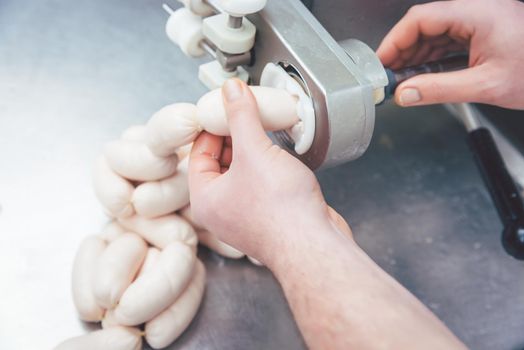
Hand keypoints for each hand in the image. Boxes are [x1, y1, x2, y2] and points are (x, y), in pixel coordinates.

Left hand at [188, 79, 349, 267]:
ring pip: (245, 174)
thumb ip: (241, 117)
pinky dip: (270, 169)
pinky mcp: (270, 218)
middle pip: (221, 163)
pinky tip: (282, 158)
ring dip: (255, 153)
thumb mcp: (255, 151)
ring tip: (267, 133)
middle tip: (248, 116)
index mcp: (206, 199)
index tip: (225, 109)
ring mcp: (246, 216)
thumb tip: (231, 91)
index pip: (199, 154)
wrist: (314, 244)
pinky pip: (262, 186)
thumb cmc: (280, 211)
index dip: (213, 128)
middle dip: (236, 138)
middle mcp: (222, 211)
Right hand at [377, 0, 523, 108]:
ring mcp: (481, 21)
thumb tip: (406, 94)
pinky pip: (448, 42)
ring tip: (403, 80)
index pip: (421, 18)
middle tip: (388, 76)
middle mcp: (477, 12)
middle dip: (403, 50)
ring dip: (416, 56)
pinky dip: (432, 59)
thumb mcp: (486, 85)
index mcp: (478, 14)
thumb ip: (439, 90)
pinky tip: (423, 75)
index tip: (381, 62)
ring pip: (435, 34)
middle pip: (425, 25)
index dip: (395, 40)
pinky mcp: (484, 33)